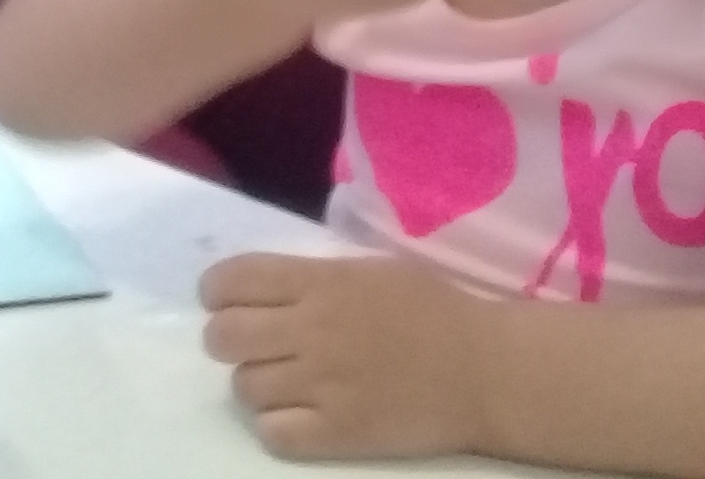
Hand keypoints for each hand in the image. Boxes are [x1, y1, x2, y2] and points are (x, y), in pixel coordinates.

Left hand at [199, 251, 491, 460]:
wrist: (487, 370)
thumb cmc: (433, 311)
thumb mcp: (369, 270)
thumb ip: (314, 277)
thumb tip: (264, 288)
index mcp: (320, 282)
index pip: (231, 281)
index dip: (217, 292)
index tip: (226, 301)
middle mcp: (313, 329)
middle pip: (224, 337)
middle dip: (227, 340)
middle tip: (253, 347)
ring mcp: (324, 384)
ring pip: (244, 388)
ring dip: (257, 385)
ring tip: (285, 384)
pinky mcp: (339, 433)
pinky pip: (274, 434)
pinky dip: (277, 426)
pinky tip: (299, 417)